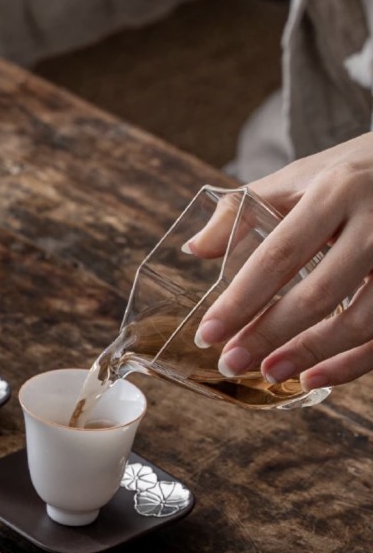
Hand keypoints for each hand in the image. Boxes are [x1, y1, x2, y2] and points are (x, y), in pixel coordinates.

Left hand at [187, 132, 372, 389]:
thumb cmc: (346, 175)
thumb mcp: (295, 179)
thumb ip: (241, 212)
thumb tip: (195, 249)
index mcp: (334, 193)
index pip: (279, 255)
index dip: (241, 300)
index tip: (208, 334)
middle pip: (318, 293)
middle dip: (268, 334)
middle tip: (230, 363)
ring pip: (361, 321)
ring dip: (310, 354)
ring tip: (268, 373)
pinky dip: (353, 364)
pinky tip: (316, 377)